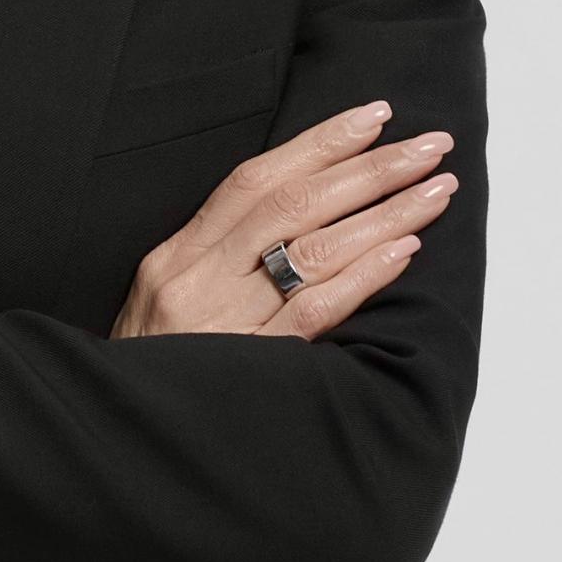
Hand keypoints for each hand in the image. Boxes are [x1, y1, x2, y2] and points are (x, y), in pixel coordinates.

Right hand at [108, 102, 456, 341]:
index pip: (254, 180)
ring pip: (313, 250)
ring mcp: (223, 325)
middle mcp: (197, 279)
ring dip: (384, 214)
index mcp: (176, 256)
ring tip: (436, 189)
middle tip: (429, 143)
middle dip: (369, 167)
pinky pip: (314, 313)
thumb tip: (297, 214)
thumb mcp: (165, 303)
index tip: (374, 116)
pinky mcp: (252, 371)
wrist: (125, 444)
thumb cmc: (153, 375)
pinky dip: (362, 277)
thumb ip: (219, 261)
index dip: (318, 143)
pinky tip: (404, 251)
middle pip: (293, 204)